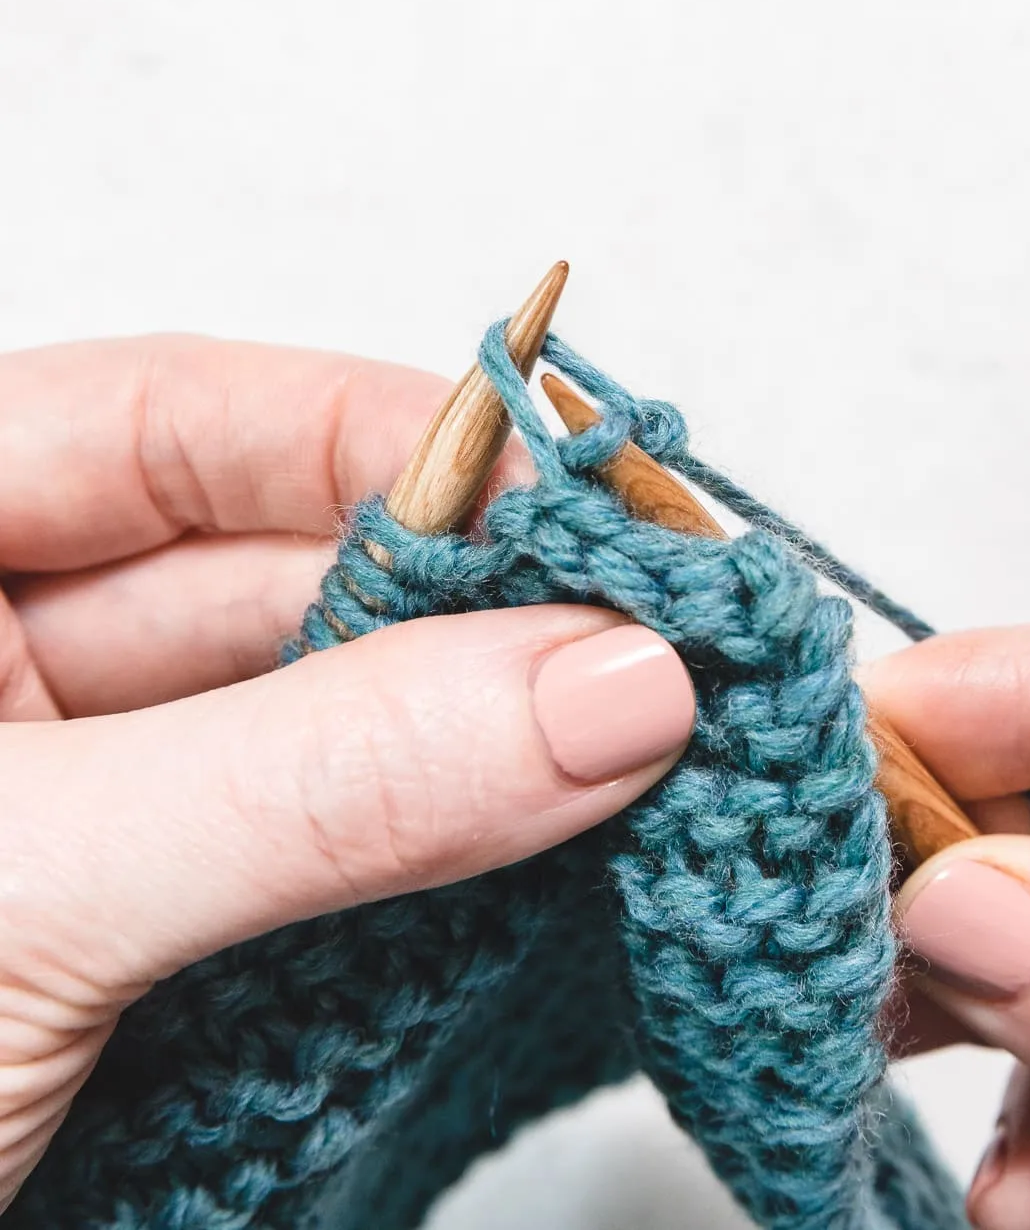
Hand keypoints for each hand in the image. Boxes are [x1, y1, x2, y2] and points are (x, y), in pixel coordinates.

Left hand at [0, 336, 694, 1210]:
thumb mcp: (21, 905)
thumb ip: (321, 781)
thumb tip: (605, 685)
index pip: (167, 419)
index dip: (377, 433)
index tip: (566, 493)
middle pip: (266, 562)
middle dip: (461, 600)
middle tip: (646, 633)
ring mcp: (74, 798)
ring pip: (314, 710)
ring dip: (471, 730)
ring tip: (636, 733)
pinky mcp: (148, 929)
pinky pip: (319, 843)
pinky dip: (433, 846)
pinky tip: (543, 837)